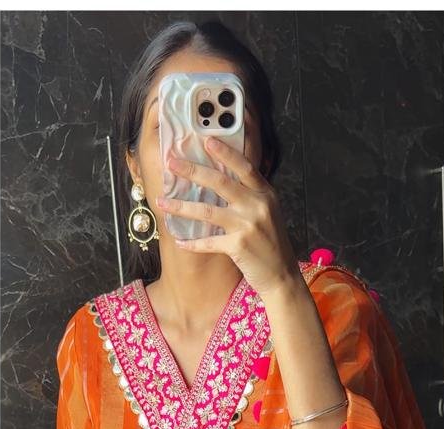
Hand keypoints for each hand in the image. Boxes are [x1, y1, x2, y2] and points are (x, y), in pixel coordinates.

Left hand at [155, 136, 299, 299]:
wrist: (281, 274)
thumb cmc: (270, 244)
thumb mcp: (267, 213)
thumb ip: (250, 196)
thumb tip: (224, 182)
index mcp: (265, 193)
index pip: (243, 166)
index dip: (224, 152)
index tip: (206, 140)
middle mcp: (257, 205)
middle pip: (220, 182)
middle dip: (192, 171)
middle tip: (171, 163)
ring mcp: (248, 225)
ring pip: (208, 211)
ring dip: (181, 206)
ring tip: (162, 201)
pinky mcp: (238, 246)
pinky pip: (208, 242)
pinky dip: (192, 243)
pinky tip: (178, 242)